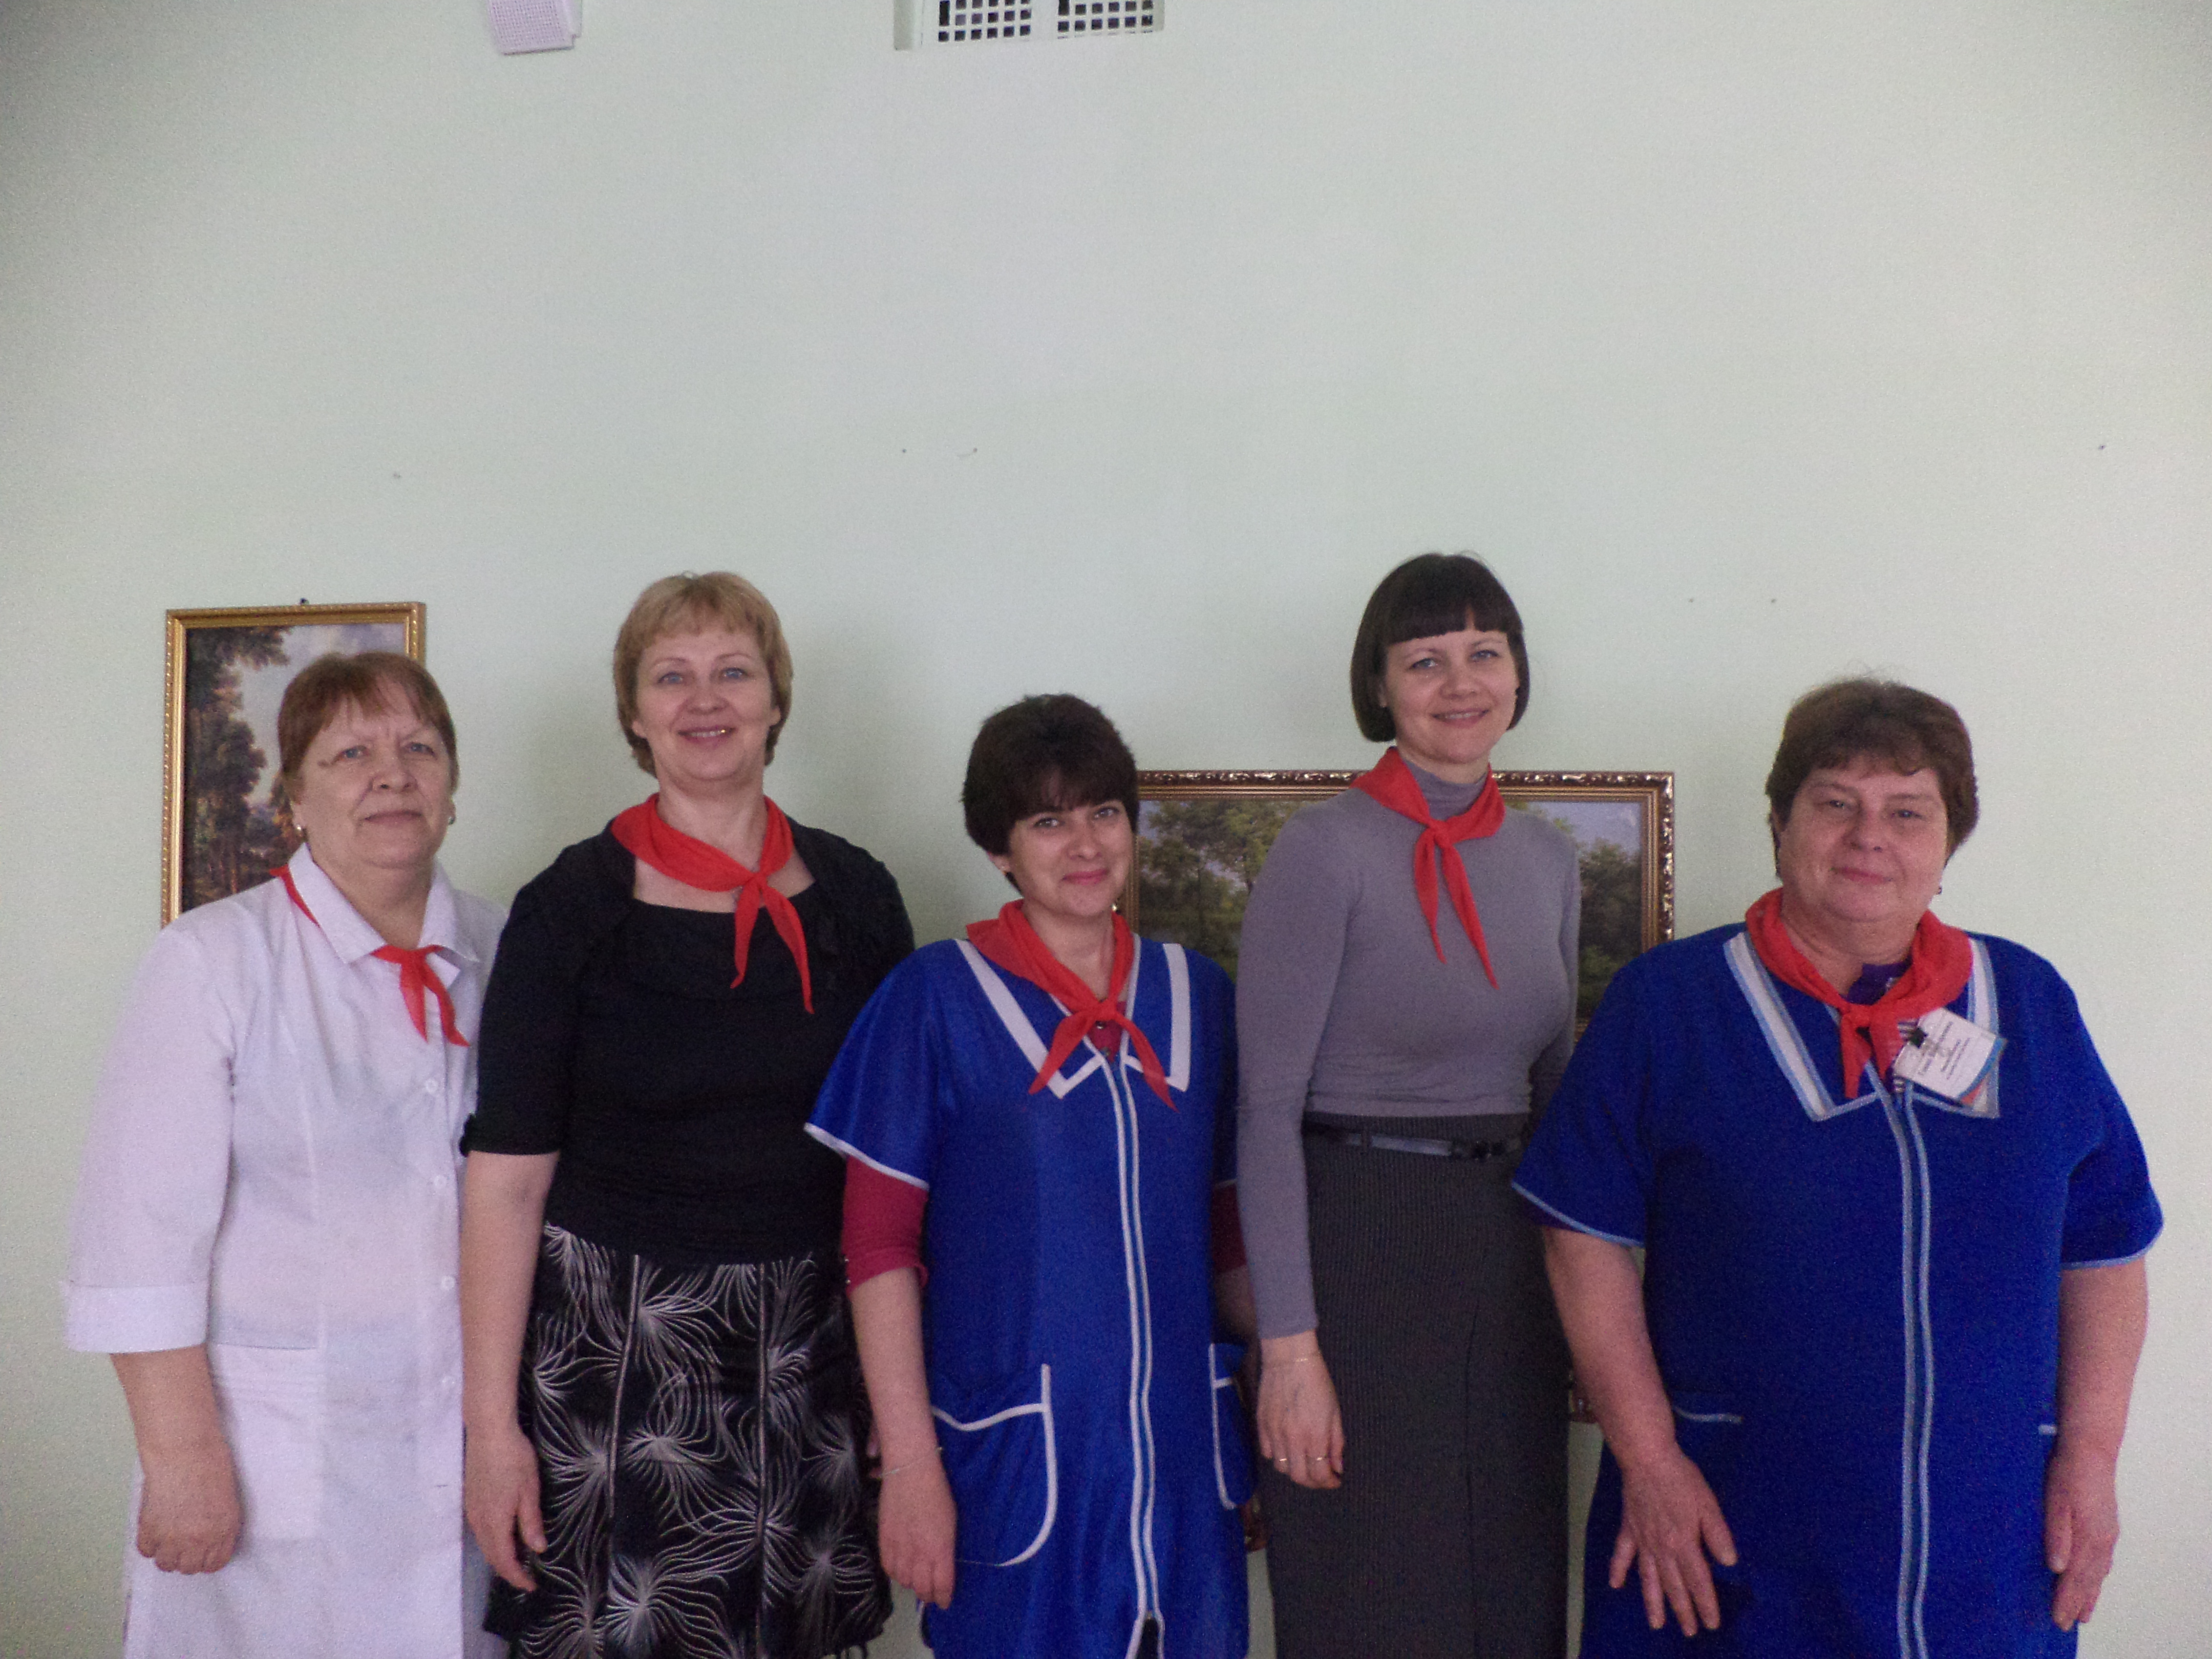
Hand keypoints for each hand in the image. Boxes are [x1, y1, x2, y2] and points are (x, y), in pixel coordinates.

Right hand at [135, 1440, 241, 1573]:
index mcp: (225, 1529)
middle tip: (182, 1542)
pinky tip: (154, 1527)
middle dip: (186, 1557)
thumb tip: (206, 1541)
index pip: (215, 1564)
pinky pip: (146, 1550)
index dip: (206, 1558)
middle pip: (189, 1568)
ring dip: (166, 1553)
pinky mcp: (151, 1529)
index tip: (201, 1552)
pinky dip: (148, 1542)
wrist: (184, 1449)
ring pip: (165, 1565)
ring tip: (167, 1536)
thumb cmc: (209, 1463)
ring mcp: (174, 1537)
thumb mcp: (227, 1498)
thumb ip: (218, 1524)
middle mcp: (200, 1539)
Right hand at [465, 1419, 545, 1590]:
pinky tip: (505, 1536)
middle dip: (508, 1570)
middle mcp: (479, 1521)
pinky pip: (481, 1531)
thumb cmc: (514, 1459)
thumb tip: (537, 1550)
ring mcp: (472, 1510)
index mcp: (495, 1522)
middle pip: (491, 1555)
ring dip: (499, 1556)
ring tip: (518, 1559)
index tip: (531, 1585)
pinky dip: (493, 1541)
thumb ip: (531, 1522)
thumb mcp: (529, 1490)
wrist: (488, 1432)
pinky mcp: (470, 1500)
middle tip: (526, 1577)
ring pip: (484, 1544)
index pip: (504, 1560)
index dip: (516, 1576)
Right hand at [878, 1453, 956, 1608]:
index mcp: (941, 1548)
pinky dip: (895, 1573)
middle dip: (928, 1594)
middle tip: (932, 1593)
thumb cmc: (938, 1492)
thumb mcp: (950, 1522)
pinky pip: (888, 1567)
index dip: (944, 1597)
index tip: (945, 1600)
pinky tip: (901, 1569)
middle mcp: (919, 1553)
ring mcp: (900, 1547)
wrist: (910, 1471)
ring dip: (911, 1583)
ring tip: (916, 1579)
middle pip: (921, 1588)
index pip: (942, 1585)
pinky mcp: (884, 1539)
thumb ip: (946, 1548)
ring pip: (904, 1580)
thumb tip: (942, 1565)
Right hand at [1255, 1345, 1342, 1490]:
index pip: (1319, 1474)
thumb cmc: (1317, 1382)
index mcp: (1315, 1436)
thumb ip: (1336, 1442)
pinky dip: (1278, 1456)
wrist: (1289, 1359)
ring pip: (1281, 1468)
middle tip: (1321, 1476)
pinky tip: (1287, 1449)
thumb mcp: (1334, 1412)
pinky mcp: (1261, 1425)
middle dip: (1313, 1482)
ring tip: (1304, 1462)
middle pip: (1299, 1477)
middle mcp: (1293, 1439)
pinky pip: (1267, 1452)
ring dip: (1295, 1470)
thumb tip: (1337, 1466)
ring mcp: (1274, 1433)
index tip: (1334, 1479)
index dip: (1328, 1482)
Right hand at [1610, 1445, 1737, 1635]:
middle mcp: (1662, 1549)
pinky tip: (1614, 1585)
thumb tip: (1729, 1563)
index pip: (1698, 1581)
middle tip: (1690, 1632)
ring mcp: (1642, 1541)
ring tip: (1657, 1624)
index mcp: (1684, 1543)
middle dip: (1683, 1611)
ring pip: (1648, 1578)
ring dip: (1653, 1603)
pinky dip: (1617, 1570)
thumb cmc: (1681, 1479)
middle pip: (1674, 1586)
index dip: (1706, 1604)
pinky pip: (1621, 1554)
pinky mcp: (1628, 1529)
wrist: (1647, 1458)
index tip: (1712, 1623)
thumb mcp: (1708, 1505)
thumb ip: (1718, 1535)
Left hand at [2046, 1440, 2121, 1630]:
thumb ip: (2057, 1535)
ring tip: (2083, 1612)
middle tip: (2068, 1624)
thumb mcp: (2055, 1502)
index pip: (2075, 1578)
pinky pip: (2103, 1561)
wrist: (2091, 1451)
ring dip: (2090, 1594)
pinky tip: (2093, 1580)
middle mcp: (2102, 1541)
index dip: (2066, 1600)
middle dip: (2078, 1603)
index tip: (2059, 1620)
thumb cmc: (2068, 1474)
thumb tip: (2056, 1568)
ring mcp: (2107, 1534)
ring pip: (2098, 1573)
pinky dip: (2097, 1577)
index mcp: (2089, 1538)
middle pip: (2089, 1580)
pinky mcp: (2107, 1527)